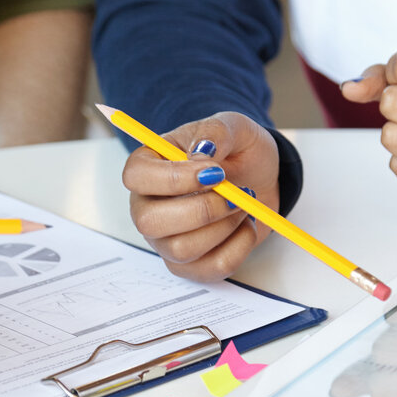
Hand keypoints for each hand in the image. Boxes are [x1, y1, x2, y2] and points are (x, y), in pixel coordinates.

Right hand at [123, 112, 278, 280]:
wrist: (260, 177)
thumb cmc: (236, 152)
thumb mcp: (232, 128)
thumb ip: (216, 132)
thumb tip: (201, 153)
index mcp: (148, 167)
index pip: (136, 177)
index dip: (173, 178)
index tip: (214, 172)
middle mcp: (148, 207)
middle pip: (150, 222)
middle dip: (202, 210)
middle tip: (236, 194)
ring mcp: (166, 240)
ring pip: (182, 249)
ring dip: (224, 228)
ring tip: (243, 206)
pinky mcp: (192, 264)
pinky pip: (210, 269)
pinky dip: (239, 247)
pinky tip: (246, 226)